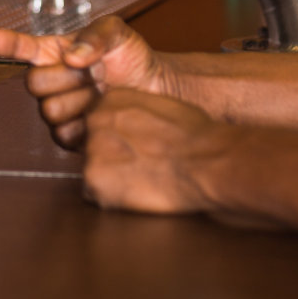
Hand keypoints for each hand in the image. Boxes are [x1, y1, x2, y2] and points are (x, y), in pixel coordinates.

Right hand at [0, 16, 172, 147]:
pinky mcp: (69, 137)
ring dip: (81, 102)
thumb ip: (95, 36)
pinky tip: (101, 114)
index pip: (13, 46)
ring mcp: (55, 110)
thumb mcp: (117, 32)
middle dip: (67, 79)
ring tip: (102, 94)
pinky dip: (88, 125)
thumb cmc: (134, 58)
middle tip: (94, 74)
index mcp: (51, 52)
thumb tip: (74, 56)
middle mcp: (47, 81)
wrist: (157, 92)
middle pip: (32, 84)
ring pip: (49, 111)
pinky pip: (64, 135)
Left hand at [83, 89, 219, 213]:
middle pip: (91, 146)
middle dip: (110, 160)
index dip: (119, 142)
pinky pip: (95, 195)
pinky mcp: (93, 180)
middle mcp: (95, 120)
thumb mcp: (161, 108)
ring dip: (111, 180)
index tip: (137, 151)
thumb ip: (136, 115)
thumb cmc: (196, 137)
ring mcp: (92, 149)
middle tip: (139, 169)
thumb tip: (132, 129)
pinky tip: (137, 194)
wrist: (206, 161)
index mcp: (112, 98)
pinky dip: (112, 199)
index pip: (99, 123)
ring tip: (142, 181)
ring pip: (92, 171)